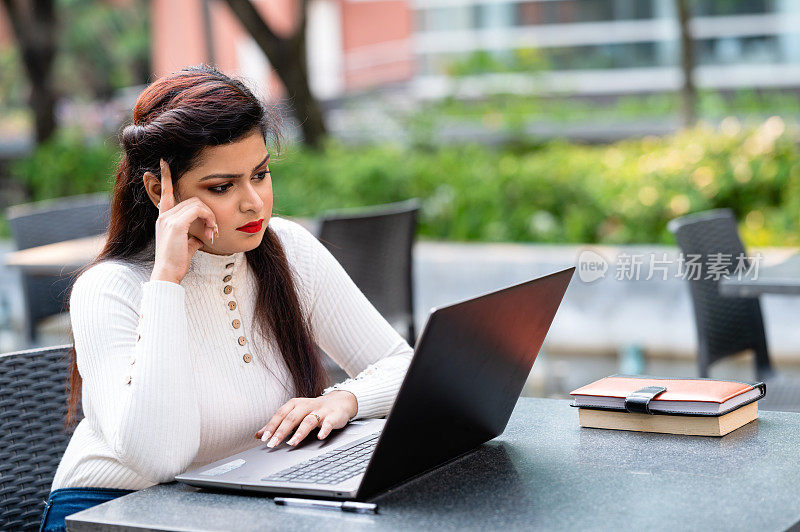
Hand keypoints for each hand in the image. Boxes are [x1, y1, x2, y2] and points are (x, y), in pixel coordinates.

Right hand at [150, 159, 217, 283]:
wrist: (168, 273)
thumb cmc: (177, 262)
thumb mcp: (187, 244)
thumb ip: (194, 235)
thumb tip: (204, 235)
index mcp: (164, 218)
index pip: (165, 193)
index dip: (165, 177)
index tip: (164, 163)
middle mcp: (164, 215)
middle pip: (193, 200)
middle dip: (208, 212)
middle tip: (214, 230)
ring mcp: (168, 219)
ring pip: (197, 204)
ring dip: (210, 217)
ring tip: (213, 233)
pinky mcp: (176, 224)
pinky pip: (198, 211)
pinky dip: (209, 219)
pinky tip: (211, 231)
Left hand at [254, 391, 357, 447]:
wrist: (339, 401)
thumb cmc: (314, 409)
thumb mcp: (295, 413)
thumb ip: (278, 423)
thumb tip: (258, 434)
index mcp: (296, 404)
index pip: (281, 414)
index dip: (272, 425)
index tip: (264, 437)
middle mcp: (307, 405)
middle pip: (292, 417)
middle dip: (281, 431)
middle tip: (273, 444)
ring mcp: (320, 411)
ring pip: (308, 421)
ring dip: (300, 432)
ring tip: (292, 443)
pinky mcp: (333, 416)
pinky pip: (328, 423)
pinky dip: (324, 429)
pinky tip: (320, 436)